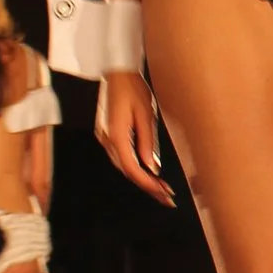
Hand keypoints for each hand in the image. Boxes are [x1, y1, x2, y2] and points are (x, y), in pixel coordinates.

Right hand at [96, 73, 174, 205]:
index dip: (148, 184)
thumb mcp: (146, 115)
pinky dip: (136, 168)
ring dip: (143, 179)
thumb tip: (151, 167)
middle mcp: (107, 140)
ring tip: (162, 189)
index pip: (132, 169)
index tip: (163, 193)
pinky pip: (122, 157)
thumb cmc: (133, 89)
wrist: (118, 73)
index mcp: (116, 136)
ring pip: (124, 166)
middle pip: (128, 171)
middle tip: (167, 198)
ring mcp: (105, 138)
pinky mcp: (109, 135)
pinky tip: (149, 173)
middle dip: (148, 186)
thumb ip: (147, 142)